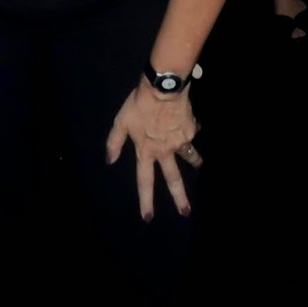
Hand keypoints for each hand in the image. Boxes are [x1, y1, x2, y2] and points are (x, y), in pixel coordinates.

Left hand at [105, 79, 201, 220]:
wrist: (164, 88)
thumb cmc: (139, 104)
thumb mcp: (121, 121)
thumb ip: (115, 142)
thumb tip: (109, 161)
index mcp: (146, 151)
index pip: (145, 181)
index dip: (145, 200)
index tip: (148, 218)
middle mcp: (164, 151)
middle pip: (173, 179)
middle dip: (179, 197)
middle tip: (185, 212)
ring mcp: (180, 141)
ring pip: (189, 157)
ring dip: (194, 162)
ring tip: (198, 164)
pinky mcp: (191, 130)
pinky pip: (191, 133)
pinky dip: (190, 129)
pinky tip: (188, 121)